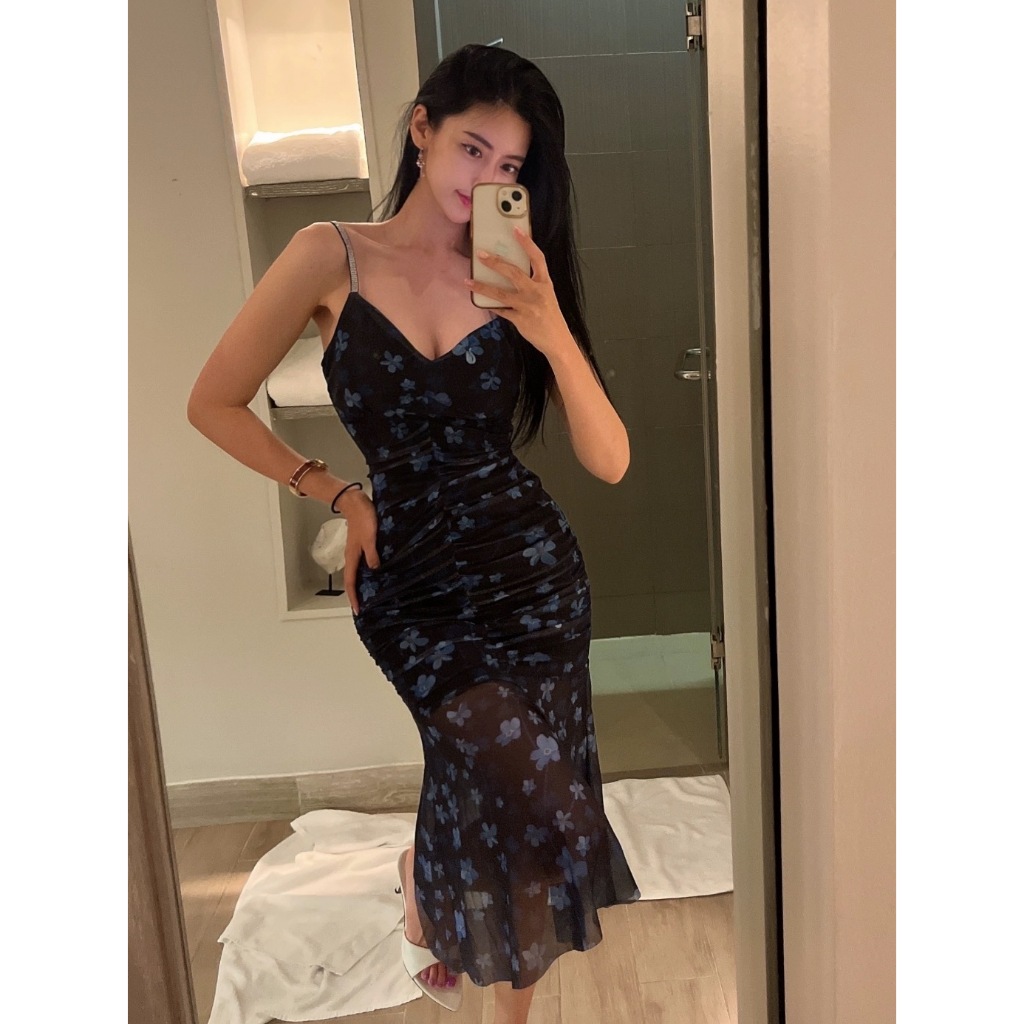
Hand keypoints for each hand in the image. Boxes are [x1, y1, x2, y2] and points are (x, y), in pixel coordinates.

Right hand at [341, 490, 379, 615]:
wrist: (355, 502)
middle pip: (352, 580)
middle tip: (364, 608)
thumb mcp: (370, 537)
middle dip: (356, 595)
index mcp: (352, 556)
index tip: (358, 610)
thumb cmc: (363, 518)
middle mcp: (352, 556)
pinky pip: (362, 564)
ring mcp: (356, 551)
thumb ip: (372, 553)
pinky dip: (366, 573)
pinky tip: (375, 574)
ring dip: (361, 585)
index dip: (353, 597)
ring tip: (370, 595)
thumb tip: (375, 569)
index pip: (350, 582)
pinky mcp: (361, 545)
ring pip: (357, 573)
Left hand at [464, 228, 570, 358]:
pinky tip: (478, 301)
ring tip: (468, 281)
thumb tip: (510, 271)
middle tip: (480, 254)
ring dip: (482, 287)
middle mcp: (536, 292)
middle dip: (495, 263)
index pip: (537, 258)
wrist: (557, 340)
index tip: (515, 230)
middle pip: (514, 273)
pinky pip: (501, 311)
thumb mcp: (546, 295)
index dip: (527, 243)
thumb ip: (533, 283)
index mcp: (545, 283)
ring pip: (501, 293)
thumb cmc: (550, 316)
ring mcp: (527, 306)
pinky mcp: (520, 320)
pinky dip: (490, 306)